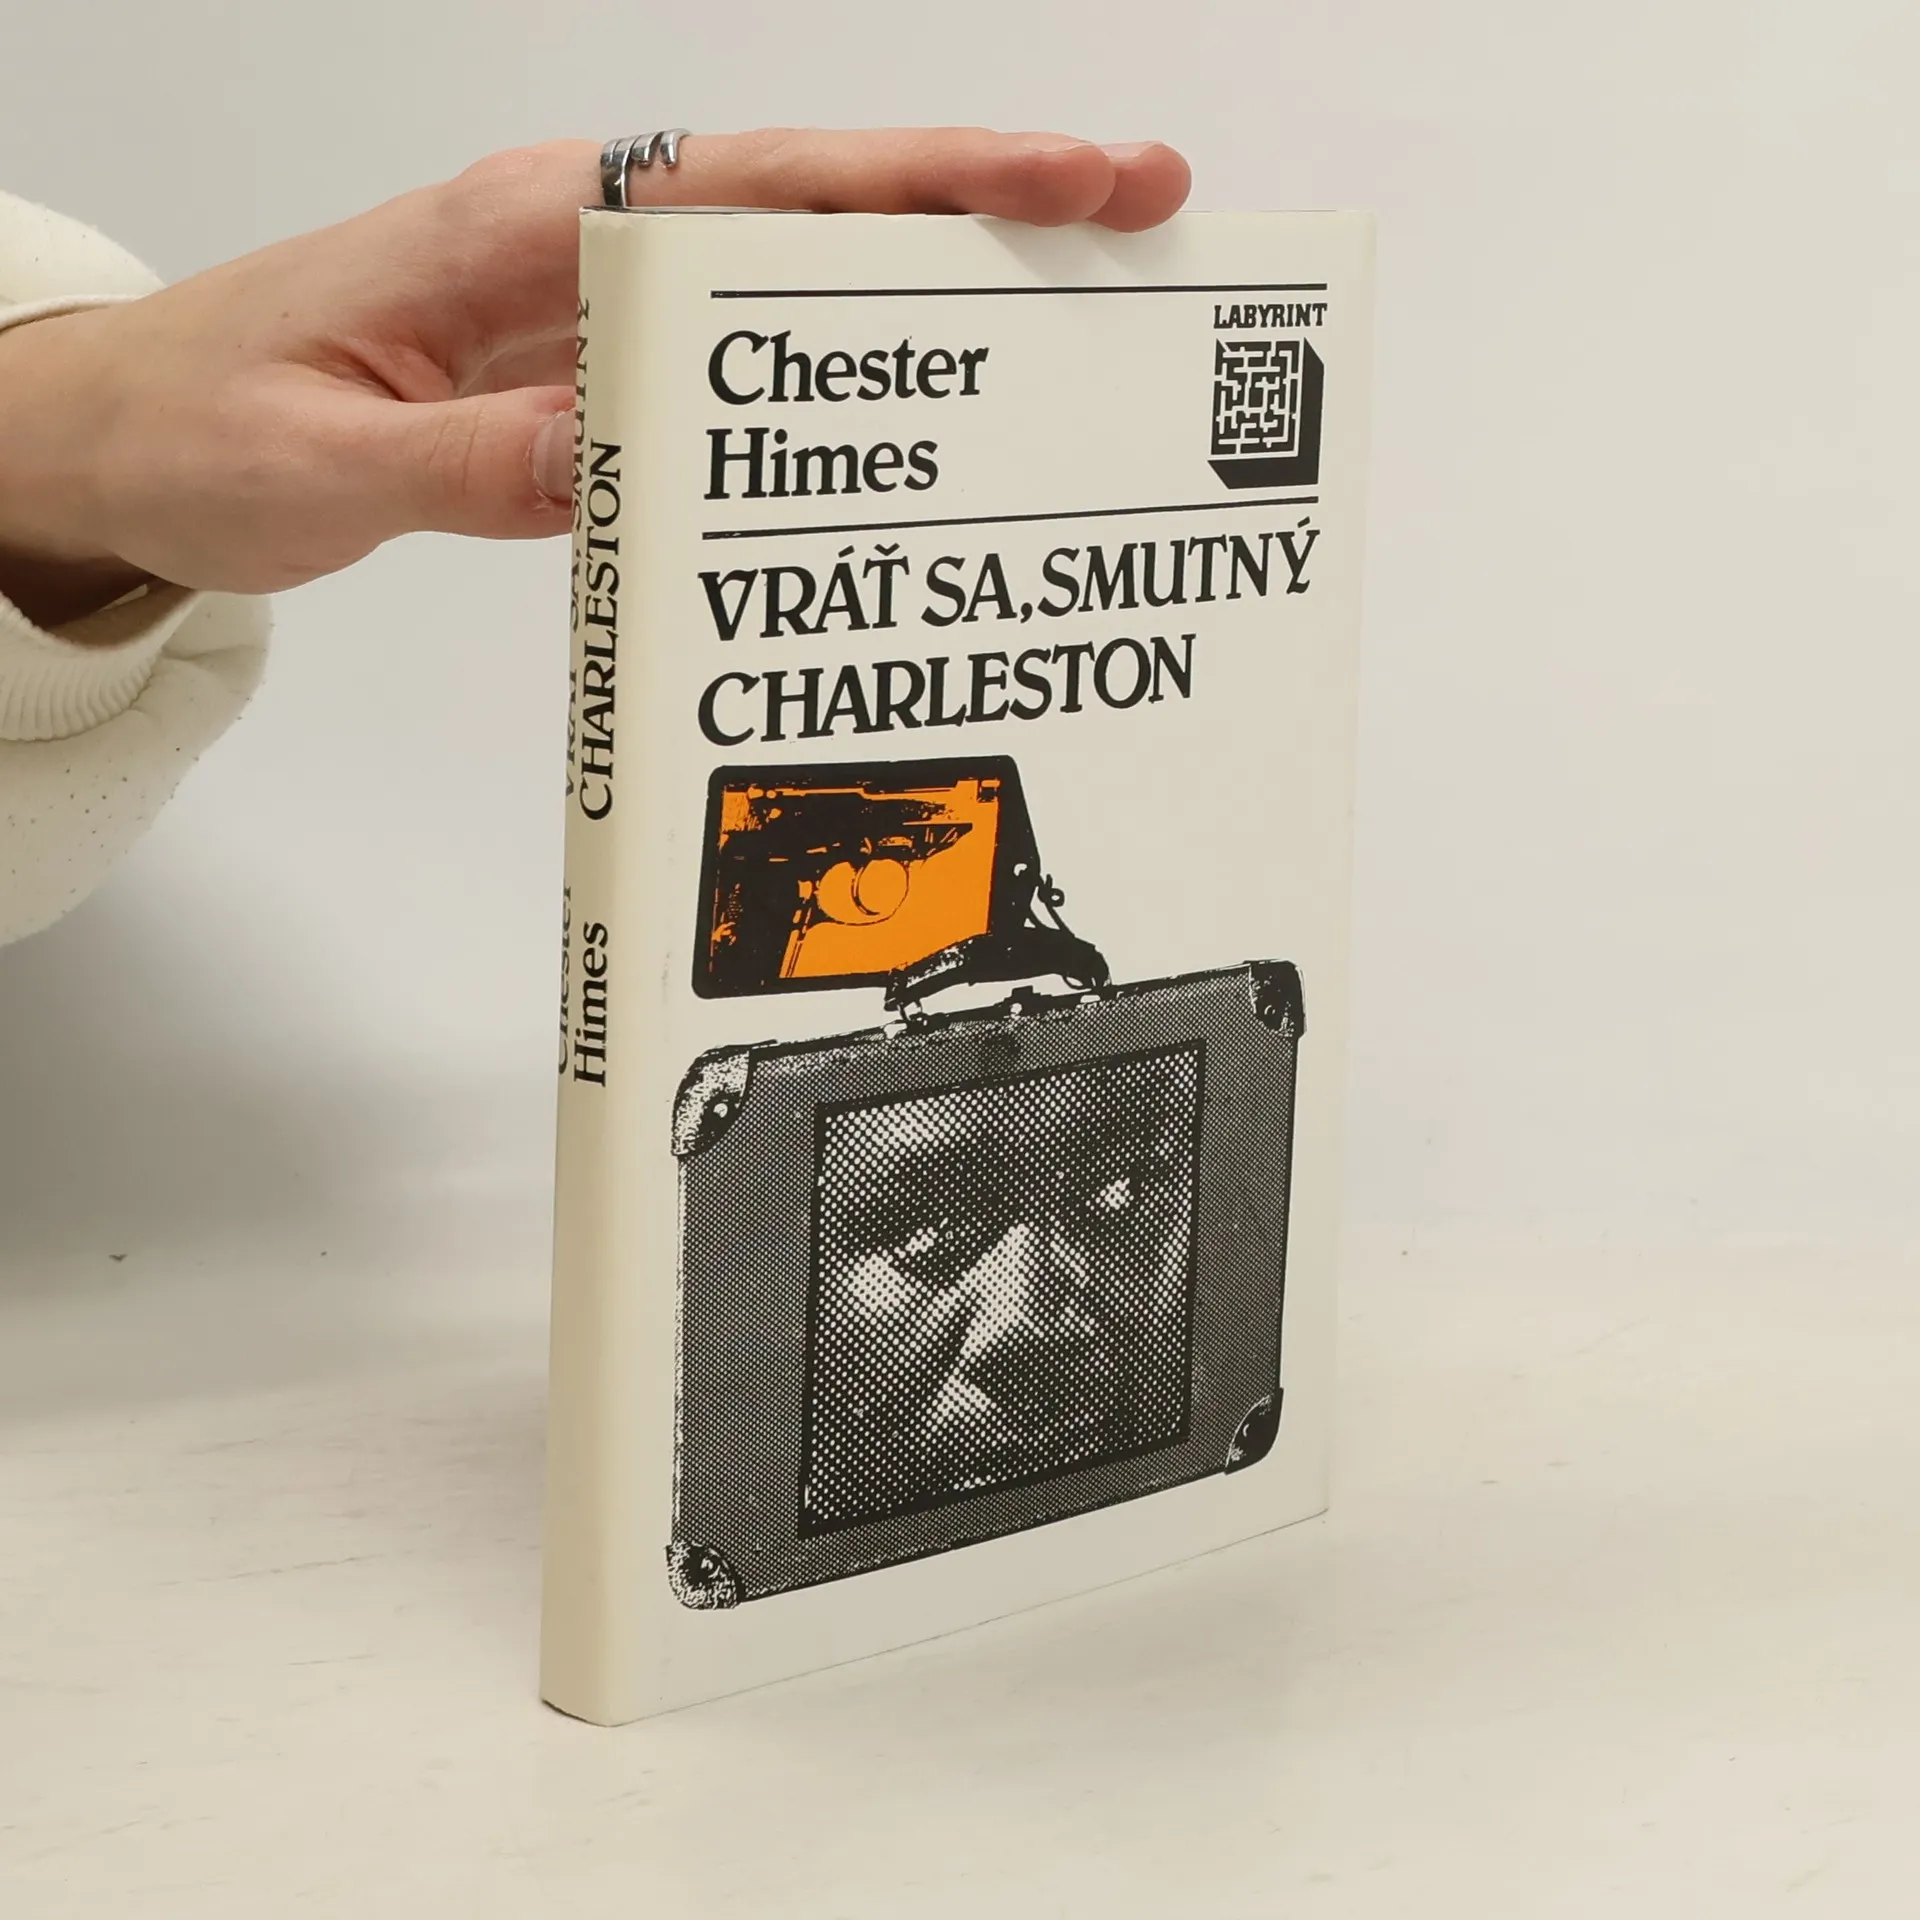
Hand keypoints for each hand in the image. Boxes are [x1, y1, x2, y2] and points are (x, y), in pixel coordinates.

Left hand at [0, 131, 1189, 625]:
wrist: (128, 433)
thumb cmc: (205, 428)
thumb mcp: (326, 462)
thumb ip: (480, 465)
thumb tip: (635, 463)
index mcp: (523, 229)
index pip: (760, 189)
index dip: (923, 184)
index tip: (1065, 183)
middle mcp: (574, 240)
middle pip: (813, 206)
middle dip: (980, 210)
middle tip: (1139, 221)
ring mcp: (585, 301)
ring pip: (789, 278)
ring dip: (926, 291)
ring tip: (1069, 322)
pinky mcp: (581, 365)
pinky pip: (732, 360)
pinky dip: (832, 373)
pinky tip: (907, 409)